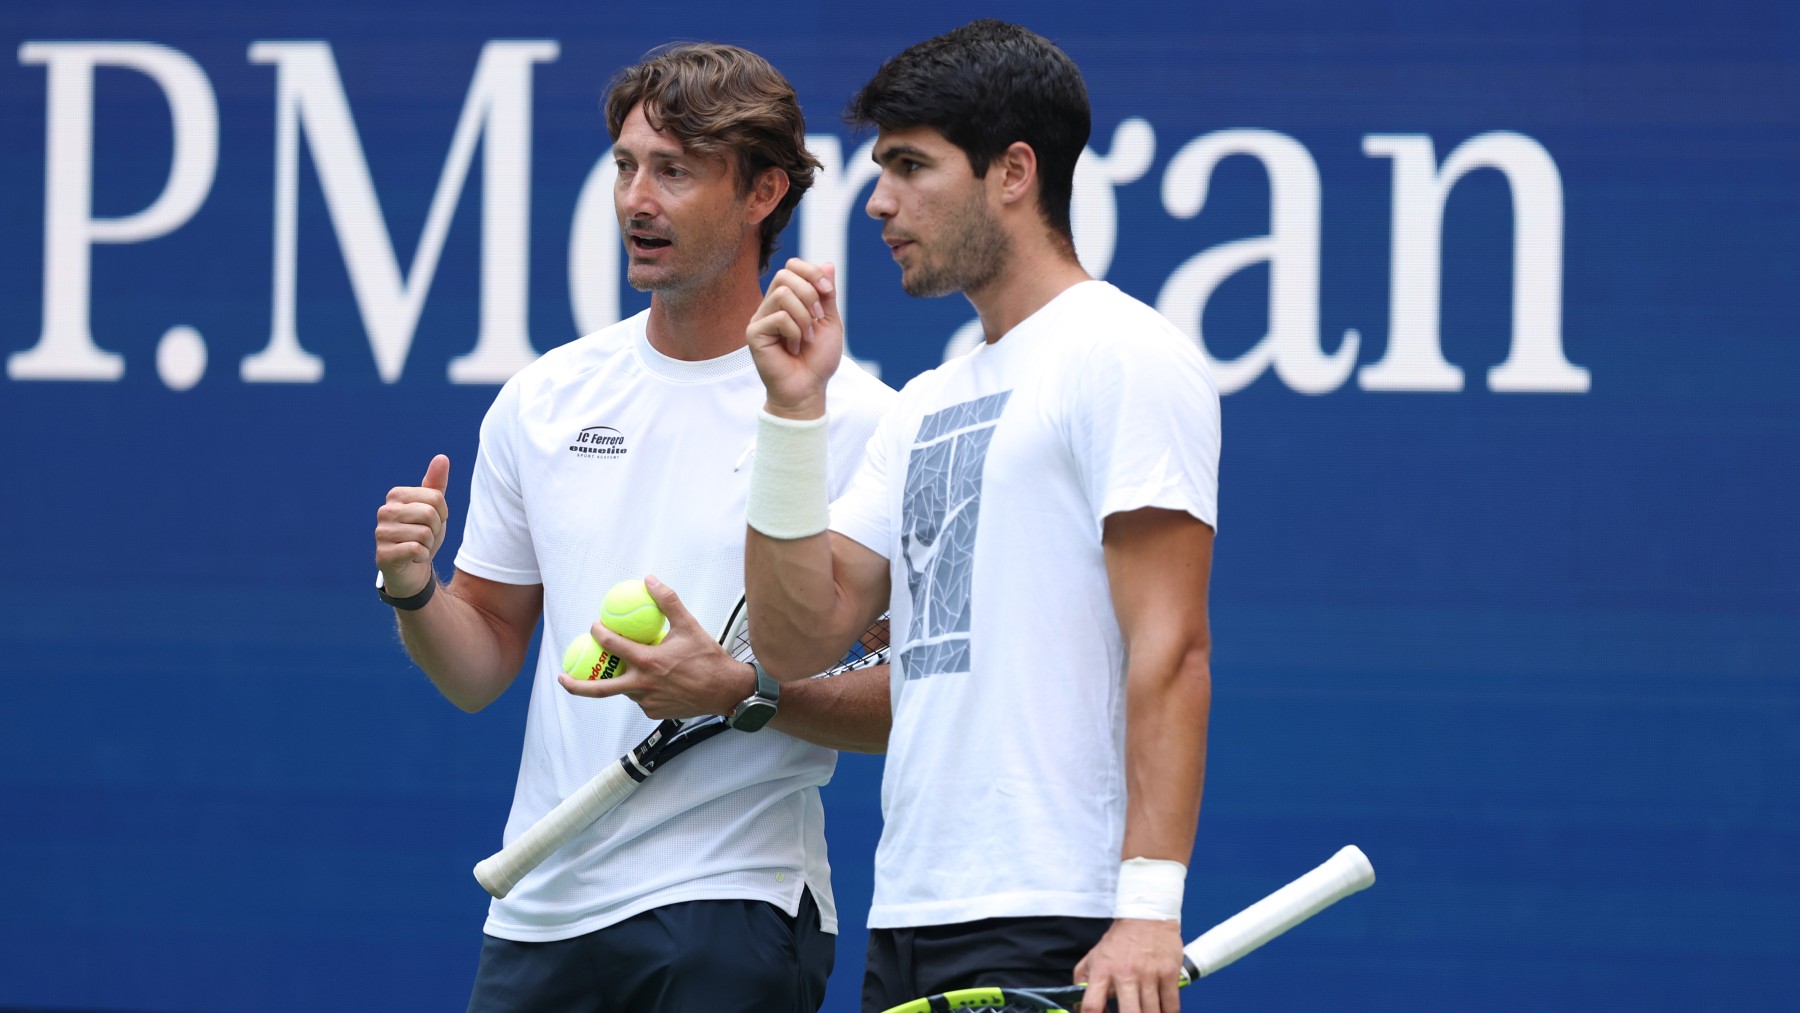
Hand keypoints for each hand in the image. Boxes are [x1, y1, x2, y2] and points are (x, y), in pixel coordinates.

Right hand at [374, 454, 449, 597]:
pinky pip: (417, 549)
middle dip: (436, 529)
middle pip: (430, 514)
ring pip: (425, 533)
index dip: (442, 514)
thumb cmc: (422, 534)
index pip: (436, 497)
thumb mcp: (434, 509)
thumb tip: (442, 457)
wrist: (411, 569)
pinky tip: (412, 558)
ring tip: (418, 546)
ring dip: (428, 544)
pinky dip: (422, 556)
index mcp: (396, 496)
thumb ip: (436, 484)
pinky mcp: (383, 554)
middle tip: (425, 537)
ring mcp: (381, 533)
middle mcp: (385, 511)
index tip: (432, 523)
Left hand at [558, 576, 752, 719]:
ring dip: (620, 679)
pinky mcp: (654, 713)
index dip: (598, 633)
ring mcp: (647, 702)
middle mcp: (643, 685)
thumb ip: (667, 602)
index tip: (594, 626)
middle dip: (576, 684)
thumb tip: (650, 580)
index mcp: (648, 662)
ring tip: (621, 668)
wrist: (727, 691)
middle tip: (562, 676)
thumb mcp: (689, 625)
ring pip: (624, 690)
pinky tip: (651, 680)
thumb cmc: (709, 659)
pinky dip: (640, 689)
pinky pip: (640, 699)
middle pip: (600, 688)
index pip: (612, 645)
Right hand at [746, 259, 841, 418]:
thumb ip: (826, 294)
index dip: (811, 272)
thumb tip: (827, 264)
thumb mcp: (829, 322)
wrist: (808, 389)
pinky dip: (795, 332)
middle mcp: (770, 306)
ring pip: (782, 293)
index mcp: (787, 300)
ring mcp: (760, 318)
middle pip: (785, 274)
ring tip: (807, 338)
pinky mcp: (754, 333)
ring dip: (804, 316)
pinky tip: (794, 348)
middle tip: (818, 318)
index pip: (792, 267)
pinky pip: (779, 317)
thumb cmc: (817, 360)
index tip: (828, 291)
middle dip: (810, 293)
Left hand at [1074, 918, 1185, 1012]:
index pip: (1092, 1006)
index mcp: (1102, 971)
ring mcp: (1149, 974)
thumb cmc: (1119, 941)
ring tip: (1145, 1012)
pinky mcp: (1169, 973)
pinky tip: (1163, 1012)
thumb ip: (1082, 983)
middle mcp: (1125, 974)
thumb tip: (1081, 1010)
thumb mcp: (1093, 957)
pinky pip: (1171, 1006)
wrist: (1147, 915)